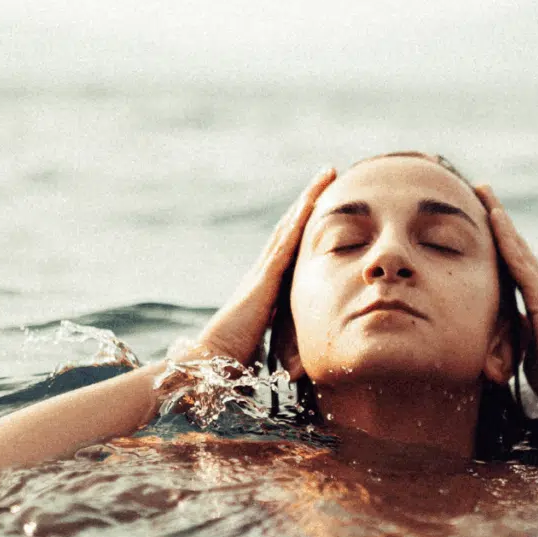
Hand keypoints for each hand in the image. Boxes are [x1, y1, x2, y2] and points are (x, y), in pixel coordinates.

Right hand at [189, 168, 336, 364]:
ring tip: (326, 174)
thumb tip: (303, 343)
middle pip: (289, 226)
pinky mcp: (263, 279)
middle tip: (327, 174)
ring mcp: (262, 272)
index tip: (321, 202)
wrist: (211, 362)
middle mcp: (262, 271)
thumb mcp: (268, 340)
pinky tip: (312, 202)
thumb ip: (283, 333)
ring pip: (288, 226)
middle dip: (309, 199)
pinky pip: (285, 243)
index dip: (304, 222)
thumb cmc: (234, 358)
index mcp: (265, 285)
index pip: (289, 246)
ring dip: (308, 198)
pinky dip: (299, 221)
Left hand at [474, 185, 537, 416]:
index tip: (489, 225)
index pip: (517, 270)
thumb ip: (522, 344)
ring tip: (483, 190)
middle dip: (499, 220)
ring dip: (498, 216)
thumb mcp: (533, 358)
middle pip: (517, 248)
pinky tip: (492, 214)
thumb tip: (508, 343)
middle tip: (483, 192)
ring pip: (516, 245)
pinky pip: (517, 258)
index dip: (503, 246)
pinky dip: (504, 234)